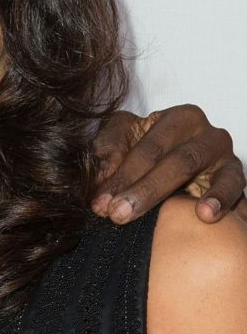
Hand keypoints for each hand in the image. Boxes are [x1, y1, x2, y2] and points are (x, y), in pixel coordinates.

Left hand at [91, 105, 243, 223]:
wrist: (177, 162)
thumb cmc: (146, 148)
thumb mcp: (122, 138)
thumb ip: (107, 148)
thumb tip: (100, 173)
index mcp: (177, 118)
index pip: (148, 148)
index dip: (122, 176)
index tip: (100, 202)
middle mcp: (205, 133)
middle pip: (176, 161)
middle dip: (144, 190)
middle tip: (119, 213)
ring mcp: (224, 156)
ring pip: (208, 174)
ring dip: (190, 197)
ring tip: (182, 214)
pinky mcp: (236, 177)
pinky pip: (235, 188)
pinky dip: (222, 200)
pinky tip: (207, 215)